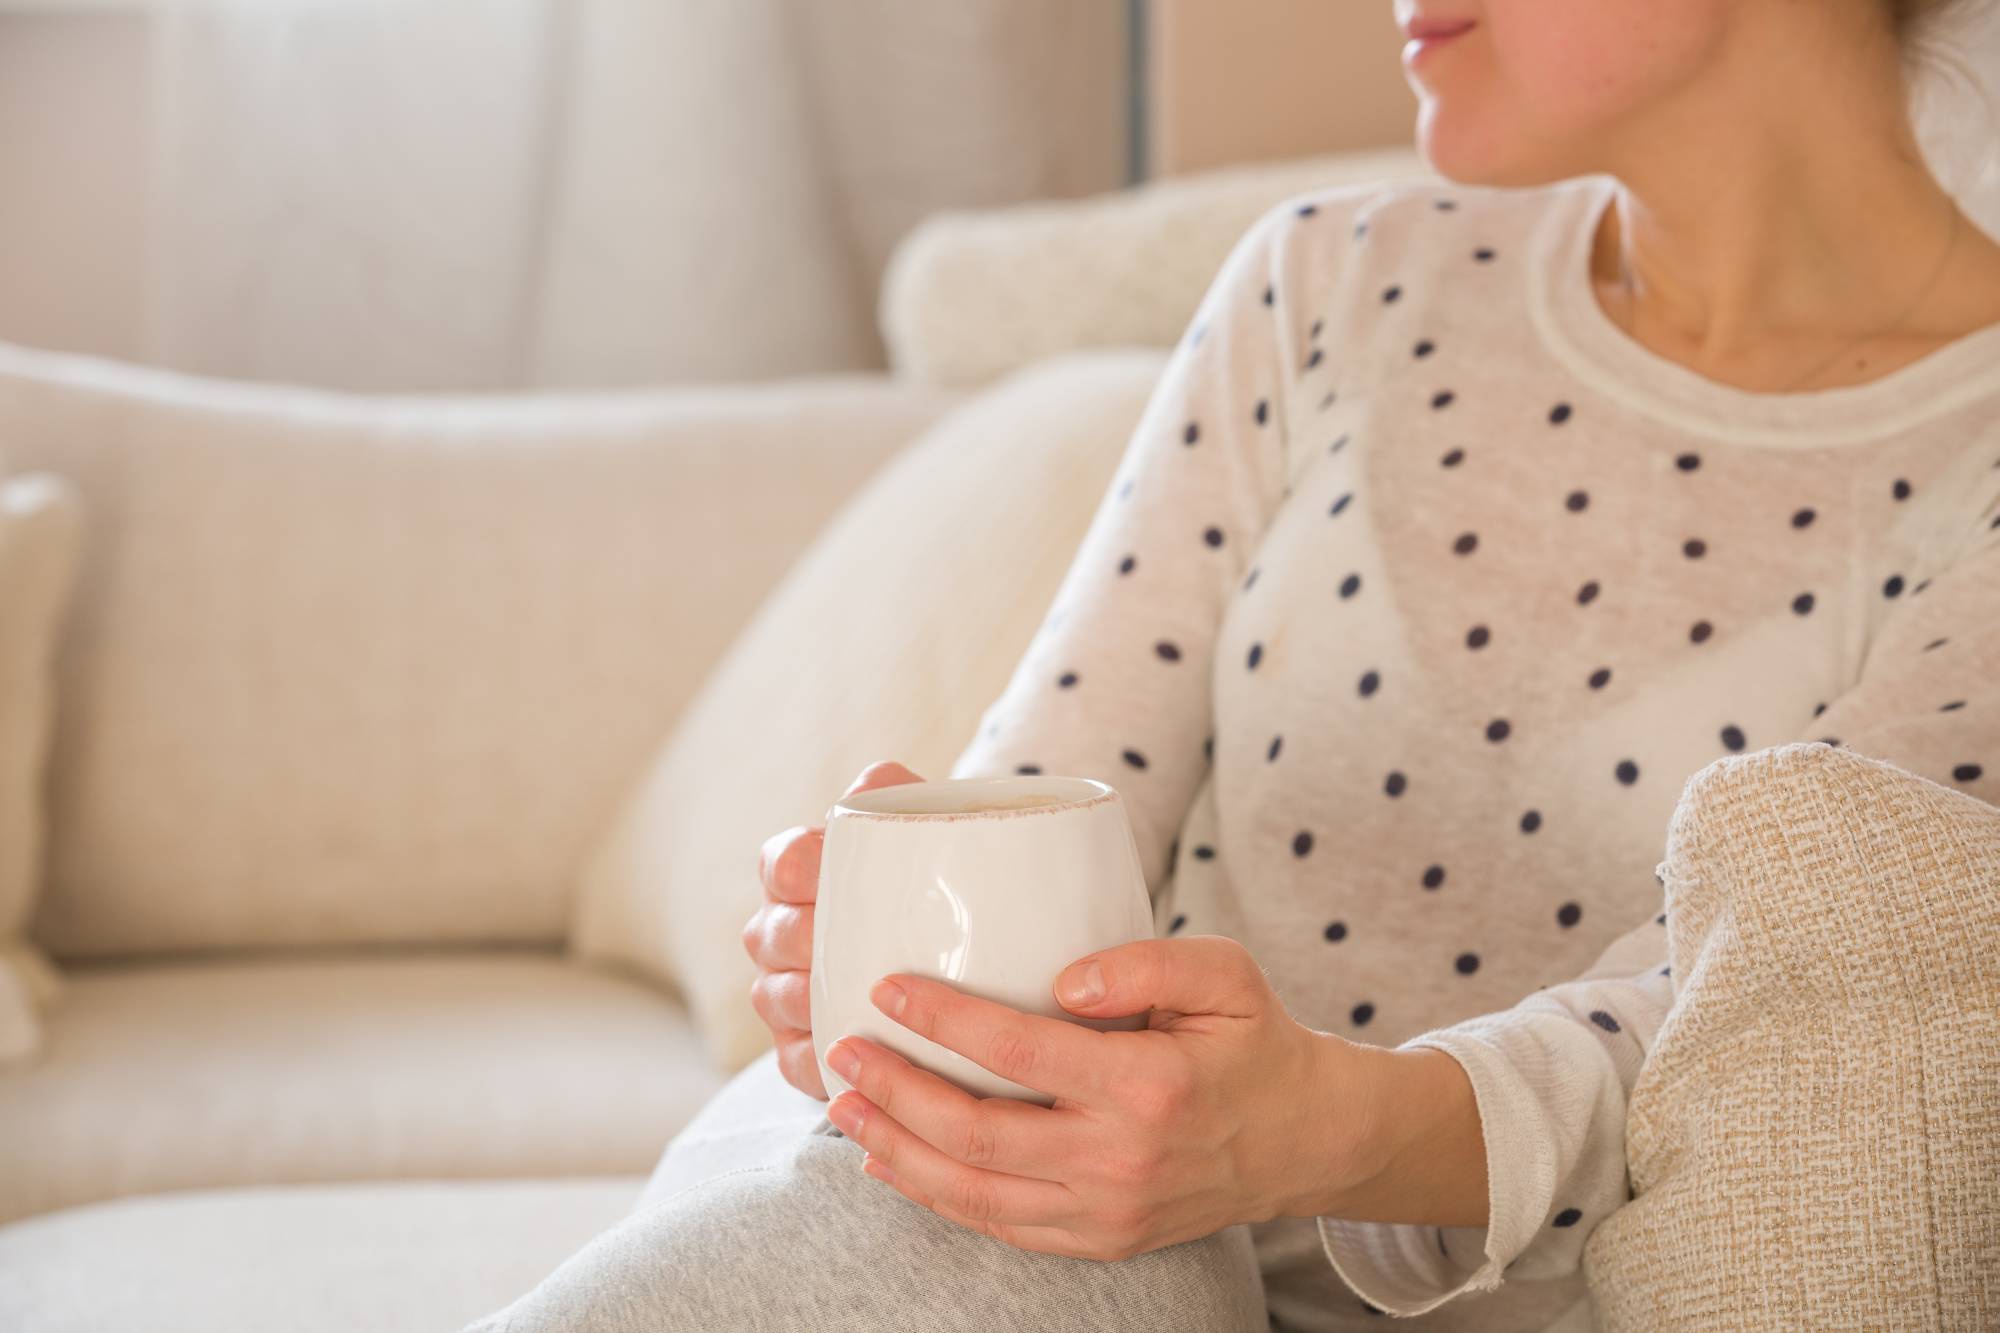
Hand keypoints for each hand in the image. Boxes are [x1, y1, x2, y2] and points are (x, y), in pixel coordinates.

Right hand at [745, 760, 927, 1099]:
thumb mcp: (933, 830)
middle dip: (802, 940)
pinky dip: (820, 1062)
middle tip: (858, 947)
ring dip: (808, 1002)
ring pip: (773, 998)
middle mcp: (782, 930)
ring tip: (859, 1003)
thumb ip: (904, 797)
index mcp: (802, 871)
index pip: (781, 861)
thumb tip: (877, 781)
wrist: (977, 953)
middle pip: (768, 933)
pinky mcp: (803, 1049)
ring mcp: (786, 992)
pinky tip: (855, 1061)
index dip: (798, 870)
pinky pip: (794, 1060)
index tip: (833, 876)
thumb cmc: (945, 883)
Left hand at [820, 934, 1387, 1261]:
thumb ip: (1148, 959)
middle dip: (896, 1089)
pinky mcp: (1098, 1240)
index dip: (944, 1021)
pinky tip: (889, 1158)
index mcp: (1149, 1086)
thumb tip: (1062, 978)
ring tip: (845, 1101)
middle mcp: (1120, 1159)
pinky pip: (997, 1225)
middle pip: (978, 1132)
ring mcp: (1106, 1212)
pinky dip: (934, 1194)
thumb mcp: (1225, 975)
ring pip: (974, 1192)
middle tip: (842, 1048)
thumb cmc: (1253, 1042)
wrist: (1304, 1139)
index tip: (887, 988)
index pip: (1021, 1051)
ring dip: (897, 1148)